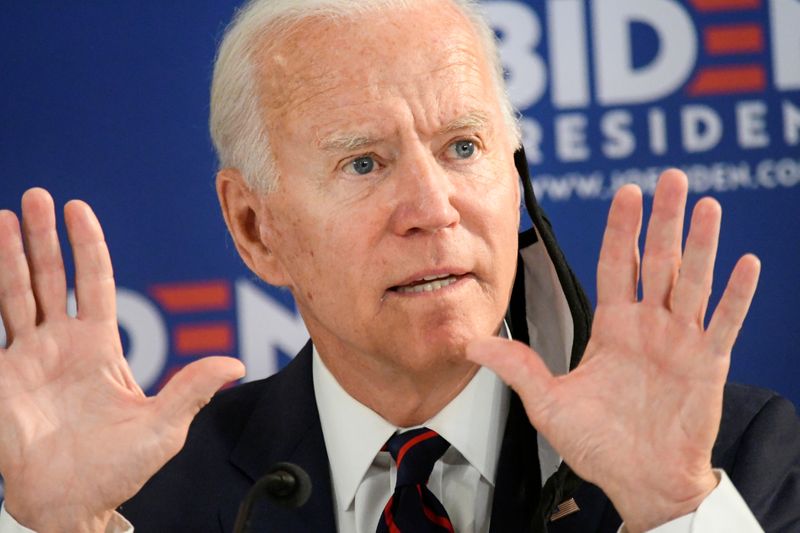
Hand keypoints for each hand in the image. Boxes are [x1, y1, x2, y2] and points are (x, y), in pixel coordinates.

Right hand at [0, 189, 244, 531]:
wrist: (70, 505)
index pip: (92, 282)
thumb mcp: (162, 426)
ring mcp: (26, 359)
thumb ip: (193, 389)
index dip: (85, 246)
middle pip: (49, 277)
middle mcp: (60, 345)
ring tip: (3, 216)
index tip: (77, 209)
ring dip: (7, 257)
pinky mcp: (0, 378)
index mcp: (99, 347)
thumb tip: (237, 364)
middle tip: (36, 197)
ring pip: (14, 295)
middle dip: (41, 238)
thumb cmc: (116, 469)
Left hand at [467, 170, 759, 531]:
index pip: (618, 264)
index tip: (627, 193)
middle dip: (663, 219)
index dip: (622, 228)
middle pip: (659, 260)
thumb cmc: (598, 444)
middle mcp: (649, 326)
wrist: (639, 481)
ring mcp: (680, 341)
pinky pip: (724, 323)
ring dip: (700, 243)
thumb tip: (472, 344)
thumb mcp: (548, 402)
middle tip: (671, 178)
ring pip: (693, 282)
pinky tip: (746, 263)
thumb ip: (517, 367)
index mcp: (612, 326)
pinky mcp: (707, 365)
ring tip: (705, 205)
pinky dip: (737, 295)